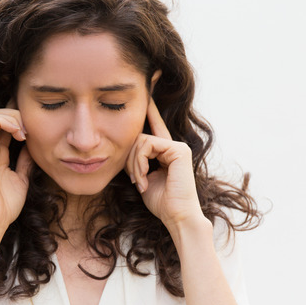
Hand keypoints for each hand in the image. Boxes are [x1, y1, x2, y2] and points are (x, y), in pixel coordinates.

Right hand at [0, 101, 32, 236]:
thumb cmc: (5, 206)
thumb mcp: (21, 179)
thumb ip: (25, 162)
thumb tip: (32, 148)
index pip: (3, 124)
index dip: (17, 117)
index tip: (34, 124)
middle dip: (15, 112)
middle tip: (30, 127)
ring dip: (10, 116)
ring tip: (24, 130)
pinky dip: (4, 122)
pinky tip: (19, 134)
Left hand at [125, 98, 203, 229]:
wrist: (177, 217)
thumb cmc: (161, 203)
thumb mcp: (144, 178)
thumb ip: (137, 161)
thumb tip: (126, 149)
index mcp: (166, 152)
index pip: (154, 126)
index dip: (150, 109)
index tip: (149, 87)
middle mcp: (174, 146)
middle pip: (139, 137)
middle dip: (129, 158)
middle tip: (133, 179)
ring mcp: (178, 146)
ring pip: (141, 140)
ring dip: (133, 164)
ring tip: (139, 182)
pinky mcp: (178, 150)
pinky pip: (147, 145)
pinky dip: (139, 163)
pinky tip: (143, 179)